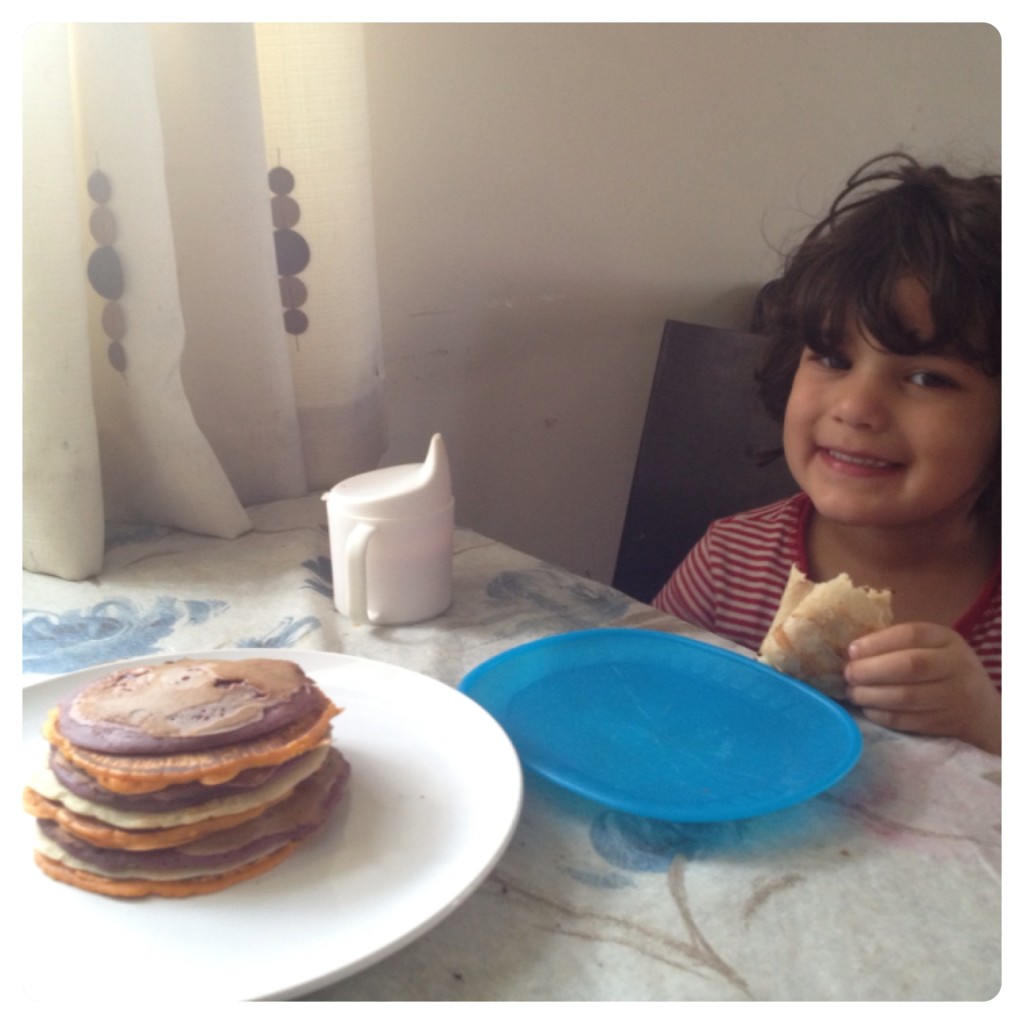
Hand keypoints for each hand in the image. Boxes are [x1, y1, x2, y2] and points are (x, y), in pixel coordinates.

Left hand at [844, 622, 1000, 754]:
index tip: (851, 650)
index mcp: (947, 640)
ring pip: (907, 696)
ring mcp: (953, 696)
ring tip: (853, 693)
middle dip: (870, 670)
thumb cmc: (943, 670)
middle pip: (909, 666)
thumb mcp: (932, 647)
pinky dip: (882, 715)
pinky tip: (868, 709)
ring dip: (872, 695)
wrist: (982, 710)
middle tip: (848, 674)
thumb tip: (851, 652)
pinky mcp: (945, 722)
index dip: (877, 642)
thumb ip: (899, 645)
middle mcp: (955, 665)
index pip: (911, 634)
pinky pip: (908, 720)